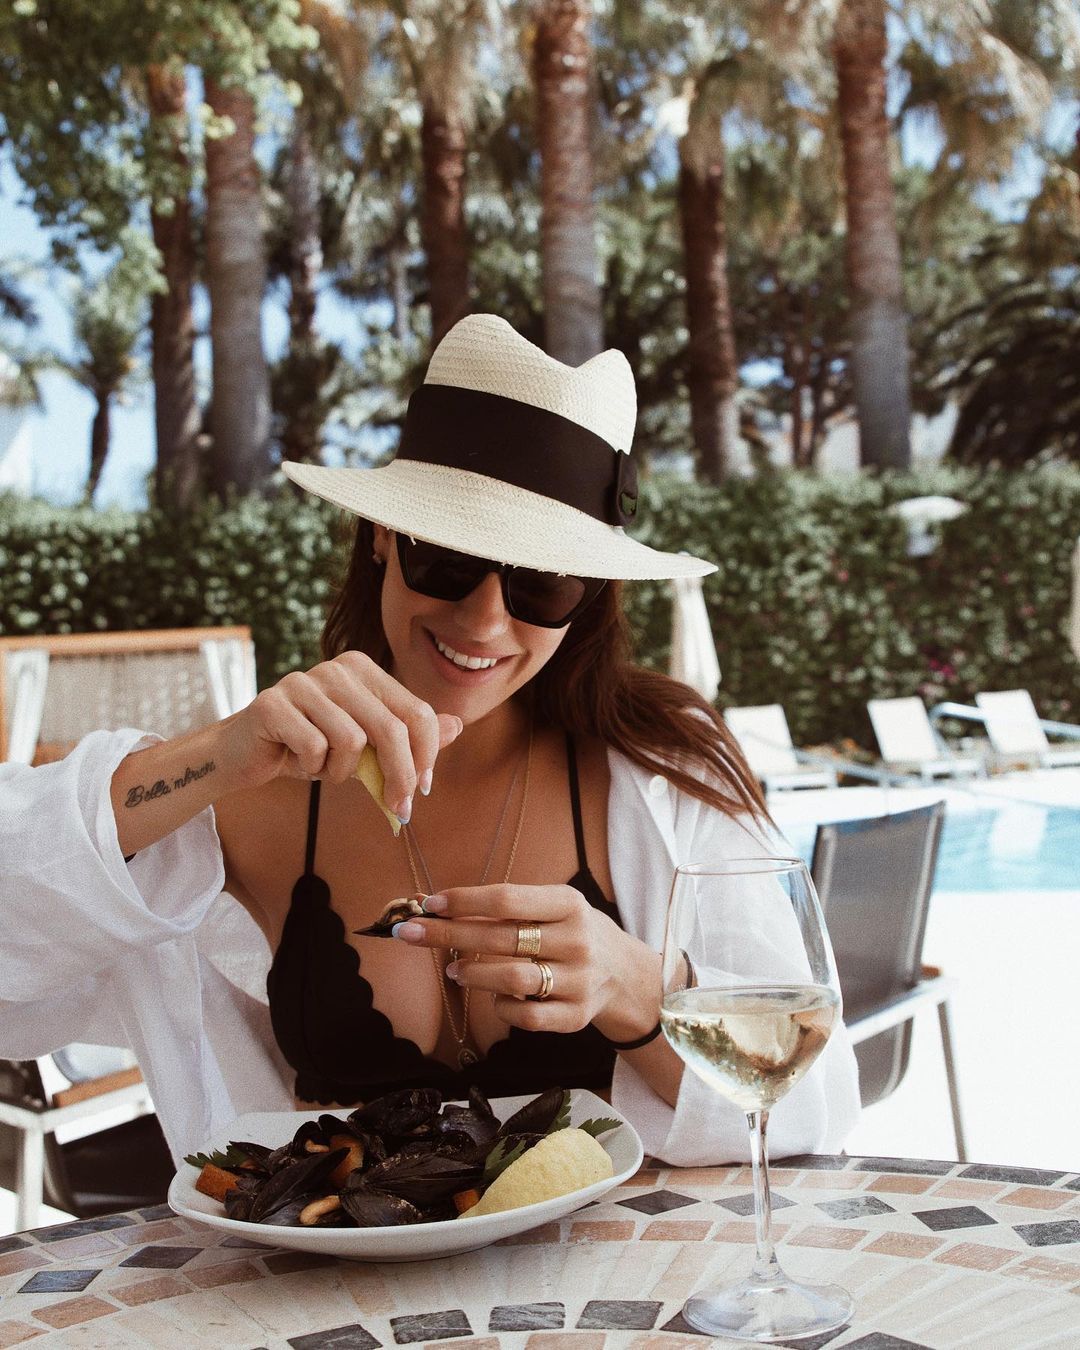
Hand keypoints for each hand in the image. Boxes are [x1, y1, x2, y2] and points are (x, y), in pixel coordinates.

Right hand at [225, 651, 462, 818]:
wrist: (245, 754)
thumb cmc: (310, 748)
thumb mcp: (365, 746)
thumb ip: (408, 735)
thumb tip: (456, 726)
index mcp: (363, 669)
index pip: (415, 711)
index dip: (426, 756)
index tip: (422, 790)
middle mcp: (337, 668)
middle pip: (391, 728)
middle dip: (400, 775)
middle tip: (398, 808)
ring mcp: (303, 681)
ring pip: (352, 741)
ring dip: (342, 771)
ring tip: (324, 768)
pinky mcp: (273, 703)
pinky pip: (315, 748)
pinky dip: (312, 768)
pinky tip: (298, 761)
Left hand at [391, 883, 656, 1035]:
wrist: (625, 974)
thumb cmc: (573, 932)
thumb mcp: (555, 907)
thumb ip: (508, 907)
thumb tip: (436, 905)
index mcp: (569, 904)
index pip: (508, 900)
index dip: (464, 901)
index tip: (429, 903)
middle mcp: (576, 941)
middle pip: (501, 938)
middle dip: (447, 934)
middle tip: (409, 932)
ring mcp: (578, 981)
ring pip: (512, 980)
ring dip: (473, 974)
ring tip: (453, 969)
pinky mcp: (575, 1017)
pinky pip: (526, 1017)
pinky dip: (502, 1007)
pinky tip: (492, 997)